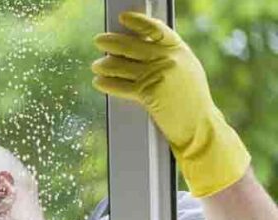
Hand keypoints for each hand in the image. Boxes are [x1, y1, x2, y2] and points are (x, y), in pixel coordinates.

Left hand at [91, 11, 249, 196]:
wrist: (199, 124)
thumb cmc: (191, 99)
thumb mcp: (186, 70)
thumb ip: (168, 56)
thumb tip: (141, 45)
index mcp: (179, 51)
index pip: (156, 29)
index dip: (138, 22)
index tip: (123, 19)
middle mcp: (169, 60)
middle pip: (133, 46)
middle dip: (112, 42)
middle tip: (98, 40)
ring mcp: (158, 76)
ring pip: (123, 66)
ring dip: (105, 65)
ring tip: (96, 65)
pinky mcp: (148, 94)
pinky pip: (121, 86)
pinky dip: (107, 84)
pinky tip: (98, 82)